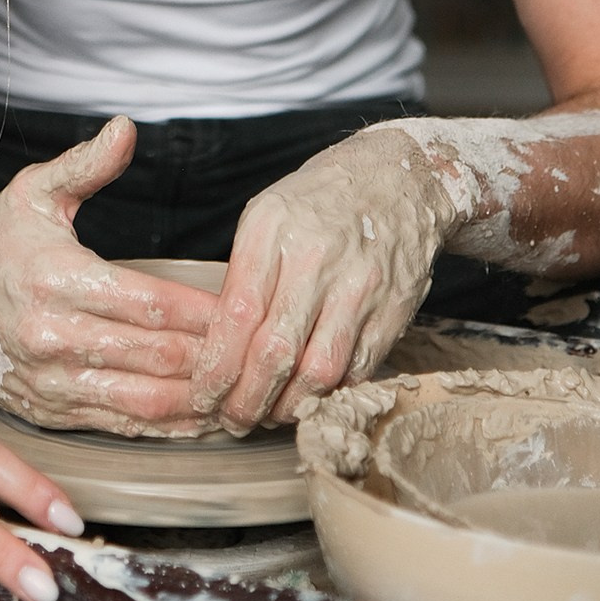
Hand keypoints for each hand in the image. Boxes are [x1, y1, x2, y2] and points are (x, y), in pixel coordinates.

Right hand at [0, 117, 216, 433]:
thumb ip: (85, 164)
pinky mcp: (49, 413)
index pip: (150, 303)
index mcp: (56, 279)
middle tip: (264, 354)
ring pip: (145, 402)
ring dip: (202, 403)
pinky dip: (168, 428)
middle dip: (218, 359)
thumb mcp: (33, 192)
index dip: (205, 311)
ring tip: (247, 393)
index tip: (247, 307)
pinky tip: (202, 420)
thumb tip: (127, 128)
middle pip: (157, 357)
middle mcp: (53, 337)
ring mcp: (51, 383)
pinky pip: (121, 427)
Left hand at [188, 125, 462, 431]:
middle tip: (231, 421)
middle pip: (275, 352)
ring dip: (287, 407)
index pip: (237, 315)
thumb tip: (219, 343)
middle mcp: (316, 258)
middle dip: (247, 400)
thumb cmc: (320, 201)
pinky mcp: (392, 311)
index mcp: (272, 230)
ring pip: (319, 371)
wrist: (397, 180)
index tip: (202, 395)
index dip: (217, 367)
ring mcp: (359, 287)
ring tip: (266, 417)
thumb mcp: (266, 215)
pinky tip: (307, 399)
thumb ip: (243, 274)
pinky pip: (356, 370)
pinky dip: (328, 394)